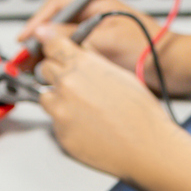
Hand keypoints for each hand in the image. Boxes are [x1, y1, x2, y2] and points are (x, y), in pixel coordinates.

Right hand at [17, 0, 173, 87]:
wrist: (171, 66)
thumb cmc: (147, 48)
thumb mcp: (104, 40)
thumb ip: (71, 36)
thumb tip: (43, 33)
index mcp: (95, 2)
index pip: (57, 6)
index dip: (37, 22)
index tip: (25, 38)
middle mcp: (94, 14)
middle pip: (57, 23)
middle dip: (39, 40)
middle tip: (26, 57)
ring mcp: (97, 31)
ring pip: (63, 39)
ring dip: (49, 52)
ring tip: (37, 66)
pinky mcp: (101, 48)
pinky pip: (74, 51)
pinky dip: (62, 60)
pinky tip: (56, 71)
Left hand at [32, 28, 182, 184]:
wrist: (145, 146)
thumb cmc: (141, 112)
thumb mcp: (120, 73)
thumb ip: (93, 60)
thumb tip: (81, 50)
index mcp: (82, 65)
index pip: (51, 45)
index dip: (54, 48)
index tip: (54, 52)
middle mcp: (66, 85)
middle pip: (44, 69)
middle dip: (55, 73)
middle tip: (72, 82)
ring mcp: (60, 110)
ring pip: (45, 96)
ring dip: (57, 98)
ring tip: (81, 107)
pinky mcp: (60, 133)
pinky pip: (55, 121)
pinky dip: (65, 121)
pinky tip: (86, 125)